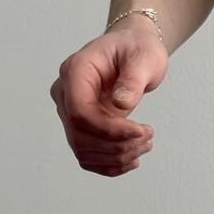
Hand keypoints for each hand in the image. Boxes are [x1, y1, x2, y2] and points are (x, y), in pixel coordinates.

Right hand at [50, 17, 167, 176]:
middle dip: (118, 145)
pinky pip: (88, 156)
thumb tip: (121, 103)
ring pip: (83, 150)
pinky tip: (133, 157)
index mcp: (75, 71)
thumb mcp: (144, 58)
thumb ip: (133, 79)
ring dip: (117, 156)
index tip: (141, 131)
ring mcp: (69, 111)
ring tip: (146, 143)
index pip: (80, 113)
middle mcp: (65, 92)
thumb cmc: (136, 49)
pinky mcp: (79, 127)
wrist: (132, 51)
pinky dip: (111, 164)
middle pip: (80, 135)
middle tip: (148, 136)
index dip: (110, 130)